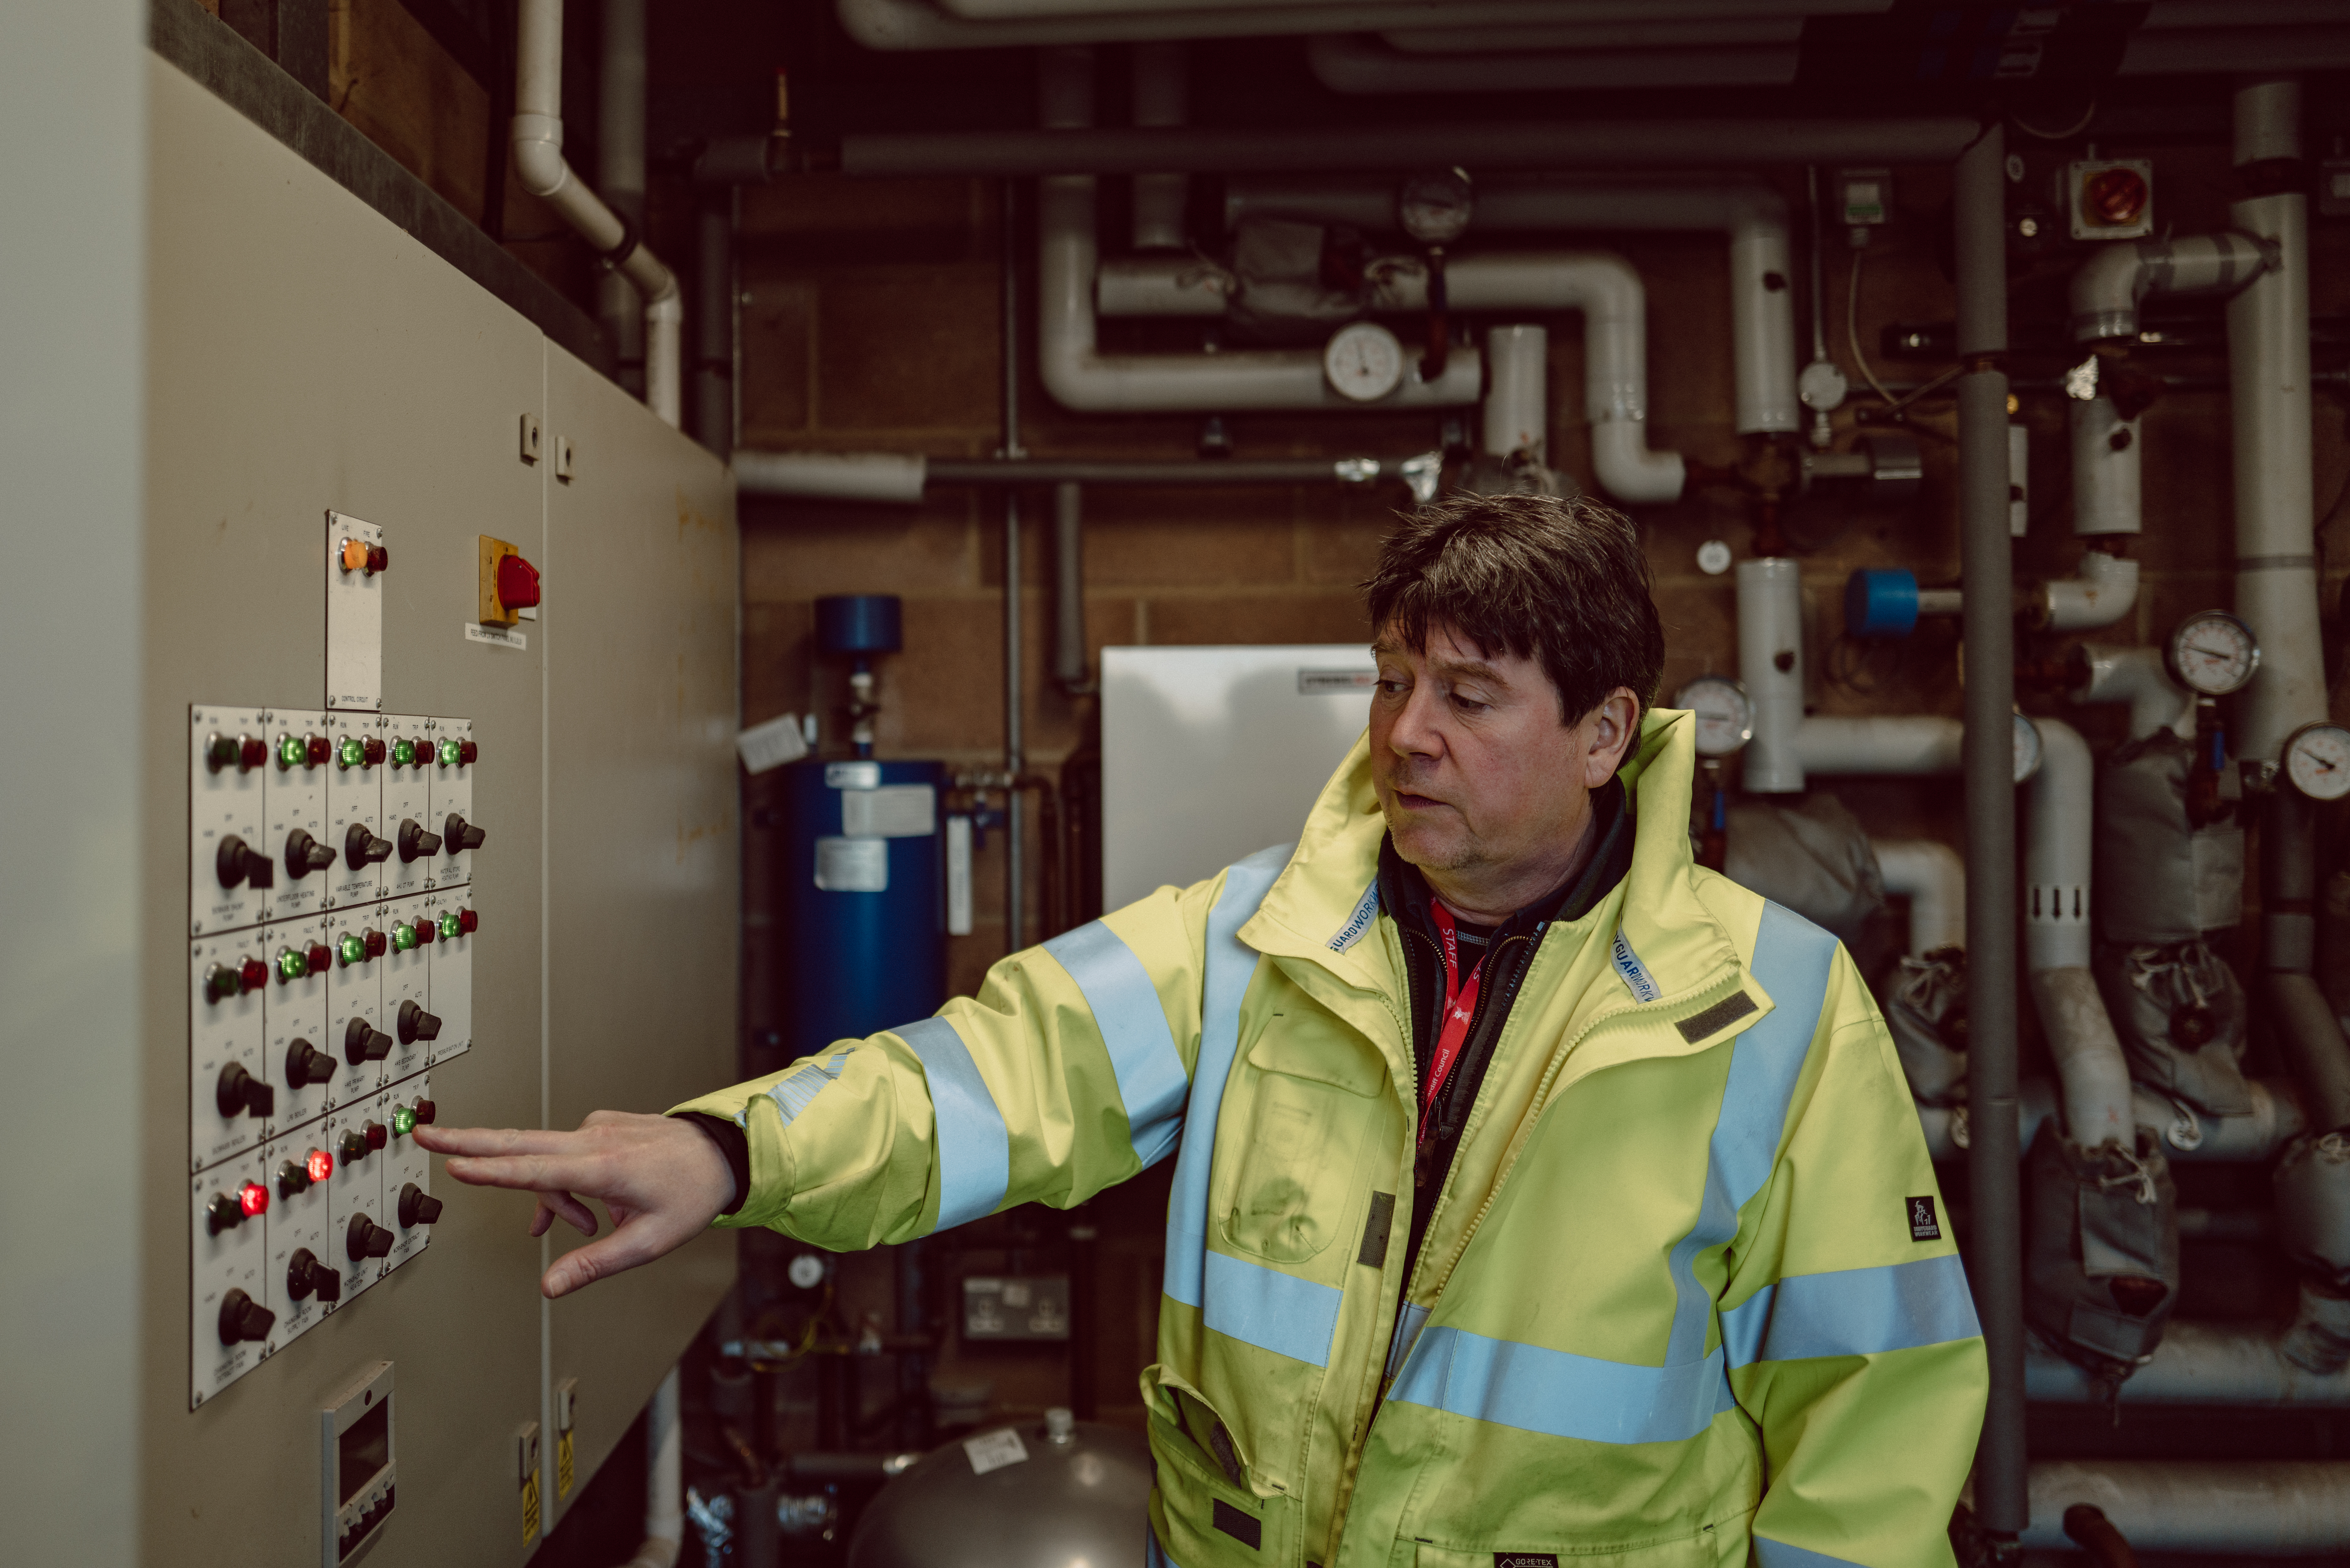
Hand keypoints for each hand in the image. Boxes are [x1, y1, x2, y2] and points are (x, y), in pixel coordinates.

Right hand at [414, 1111, 735, 1298]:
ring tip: (586, 1226)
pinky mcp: (600, 1126)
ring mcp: (596, 1128)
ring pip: (545, 1160)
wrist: (723, 1151)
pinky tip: (588, 1210)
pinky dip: (566, 1183)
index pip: (534, 1170)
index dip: (491, 1170)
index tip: (454, 1163)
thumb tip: (550, 1287)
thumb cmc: (691, 1194)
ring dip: (551, 1197)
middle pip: (518, 1141)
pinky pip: (565, 1156)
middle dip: (469, 1141)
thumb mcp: (649, 1242)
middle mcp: (595, 1140)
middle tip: (425, 1136)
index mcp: (604, 1166)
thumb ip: (594, 1264)